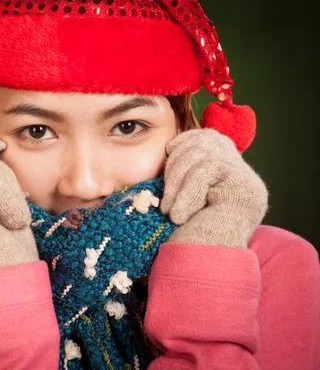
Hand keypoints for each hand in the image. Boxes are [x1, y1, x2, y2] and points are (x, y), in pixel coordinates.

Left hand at [160, 129, 268, 247]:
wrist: (202, 273)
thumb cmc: (186, 240)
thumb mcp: (183, 198)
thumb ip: (186, 173)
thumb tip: (170, 145)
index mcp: (230, 176)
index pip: (210, 137)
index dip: (185, 141)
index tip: (167, 156)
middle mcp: (243, 177)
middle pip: (205, 142)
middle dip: (176, 164)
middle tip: (163, 199)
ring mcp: (247, 183)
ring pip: (203, 155)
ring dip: (176, 182)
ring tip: (168, 211)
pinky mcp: (243, 189)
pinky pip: (206, 170)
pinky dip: (186, 192)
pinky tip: (177, 215)